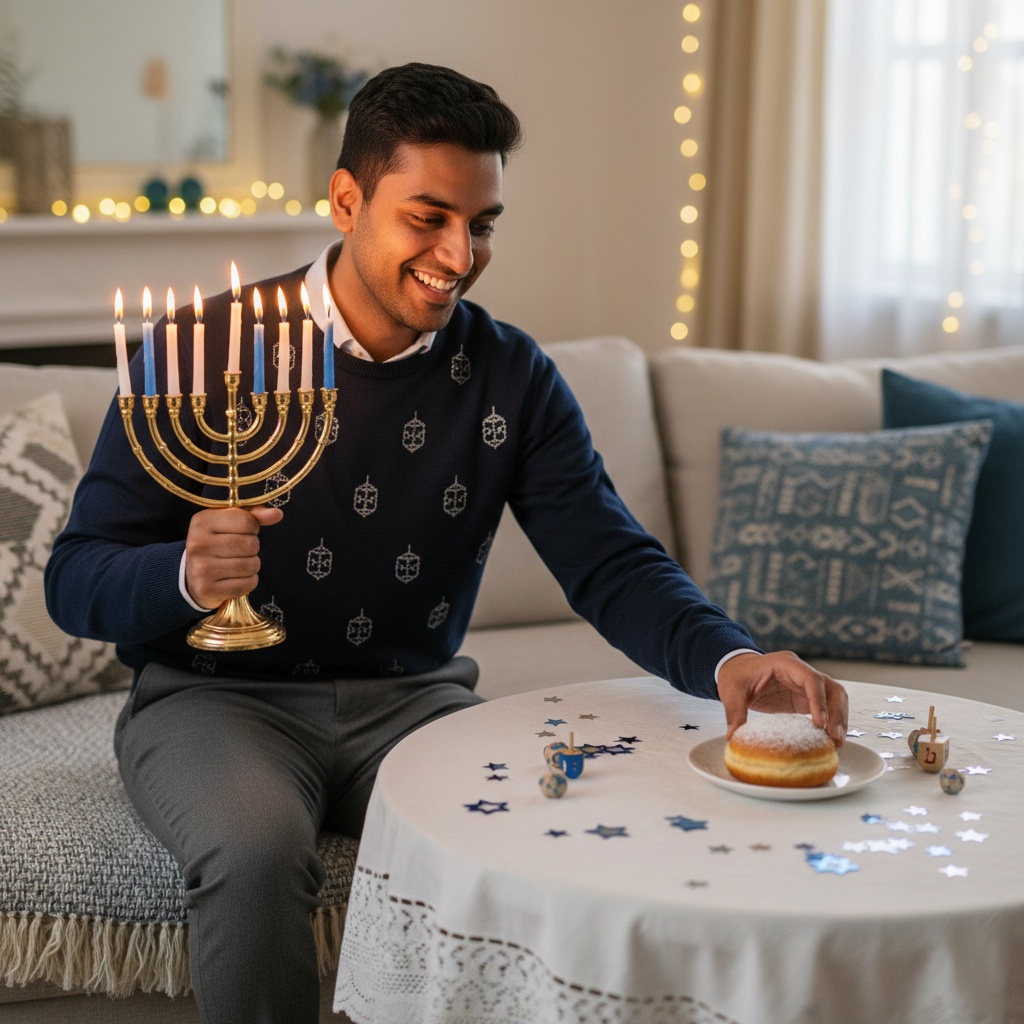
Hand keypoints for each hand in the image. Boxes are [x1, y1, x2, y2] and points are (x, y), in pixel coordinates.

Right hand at [184, 506, 282, 608]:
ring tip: (237, 564)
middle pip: (251, 544)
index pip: (246, 521)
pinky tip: (235, 578)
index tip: (242, 532)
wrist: (191, 576)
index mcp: (202, 521)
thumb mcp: (228, 523)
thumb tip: (277, 514)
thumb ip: (253, 515)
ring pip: (251, 565)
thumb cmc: (216, 544)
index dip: (252, 528)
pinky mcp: (207, 589)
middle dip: (252, 548)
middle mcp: (198, 544)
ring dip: (252, 566)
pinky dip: (248, 582)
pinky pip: (247, 584)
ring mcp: (201, 568)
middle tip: (238, 551)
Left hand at [716, 651, 847, 746]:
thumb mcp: (731, 692)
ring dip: (840, 718)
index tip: (820, 723)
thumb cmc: (735, 676)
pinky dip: (832, 721)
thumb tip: (733, 737)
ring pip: (834, 697)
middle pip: (831, 687)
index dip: (819, 700)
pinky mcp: (804, 698)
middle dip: (837, 712)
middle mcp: (800, 672)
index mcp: (785, 664)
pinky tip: (830, 739)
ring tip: (837, 741)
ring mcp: (805, 685)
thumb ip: (734, 713)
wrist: (736, 670)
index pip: (811, 679)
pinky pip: (826, 708)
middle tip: (835, 737)